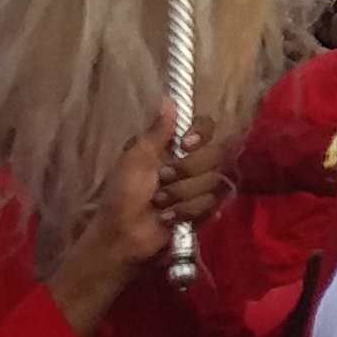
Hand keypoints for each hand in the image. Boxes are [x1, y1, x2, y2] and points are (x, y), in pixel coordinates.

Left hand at [42, 127, 218, 336]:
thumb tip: (168, 98)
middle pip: (214, 153)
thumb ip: (156, 132)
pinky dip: (186, 211)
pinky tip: (169, 218)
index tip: (185, 144)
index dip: (201, 134)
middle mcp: (190, 163)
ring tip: (161, 205)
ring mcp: (197, 188)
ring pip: (212, 180)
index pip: (206, 127)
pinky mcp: (202, 211)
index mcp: (173, 147)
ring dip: (182, 194)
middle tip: (162, 181)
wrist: (123, 237)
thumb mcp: (134, 160)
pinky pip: (210, 203)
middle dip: (186, 171)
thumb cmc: (122, 196)